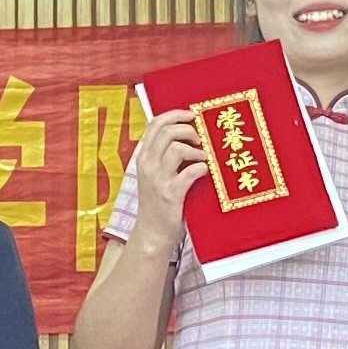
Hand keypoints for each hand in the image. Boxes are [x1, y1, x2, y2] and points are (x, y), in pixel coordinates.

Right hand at [124, 108, 209, 254]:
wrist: (152, 233)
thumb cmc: (158, 203)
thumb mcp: (154, 176)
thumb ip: (163, 156)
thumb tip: (186, 135)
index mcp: (143, 158)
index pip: (154, 124)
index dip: (174, 114)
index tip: (191, 115)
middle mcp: (147, 165)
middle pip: (167, 131)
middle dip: (188, 129)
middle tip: (199, 139)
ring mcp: (158, 180)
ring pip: (177, 148)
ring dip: (196, 150)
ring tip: (203, 158)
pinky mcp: (171, 194)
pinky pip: (190, 172)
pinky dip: (201, 168)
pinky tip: (205, 173)